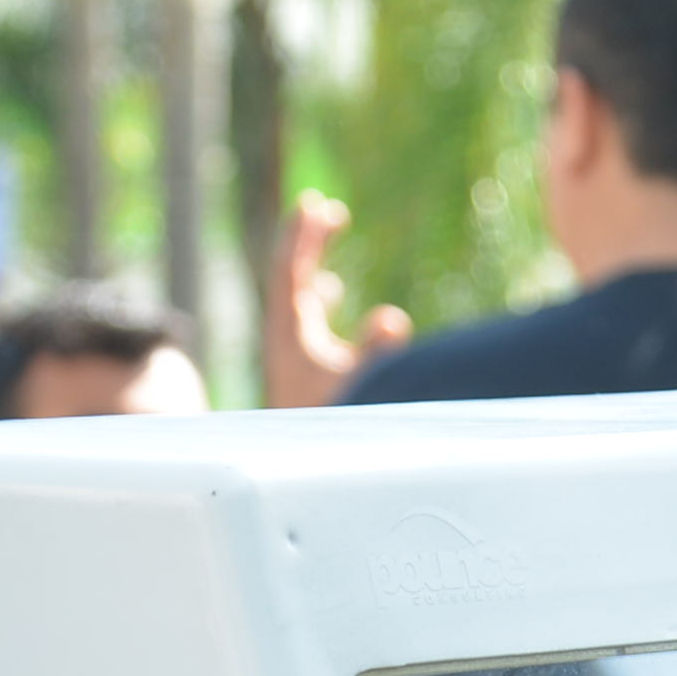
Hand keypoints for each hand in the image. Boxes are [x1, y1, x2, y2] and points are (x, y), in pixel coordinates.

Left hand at [267, 193, 407, 408]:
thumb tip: (392, 319)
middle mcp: (285, 340)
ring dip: (311, 265)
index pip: (289, 272)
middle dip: (308, 242)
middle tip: (325, 209)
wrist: (297, 471)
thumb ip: (375, 355)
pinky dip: (317, 295)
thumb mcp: (358, 389)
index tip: (315, 204)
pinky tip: (330, 294)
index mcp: (289, 335)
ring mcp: (290, 353)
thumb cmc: (330, 428)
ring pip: (297, 297)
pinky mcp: (299, 369)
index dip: (302, 236)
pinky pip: (305, 316)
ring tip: (321, 236)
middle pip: (291, 277)